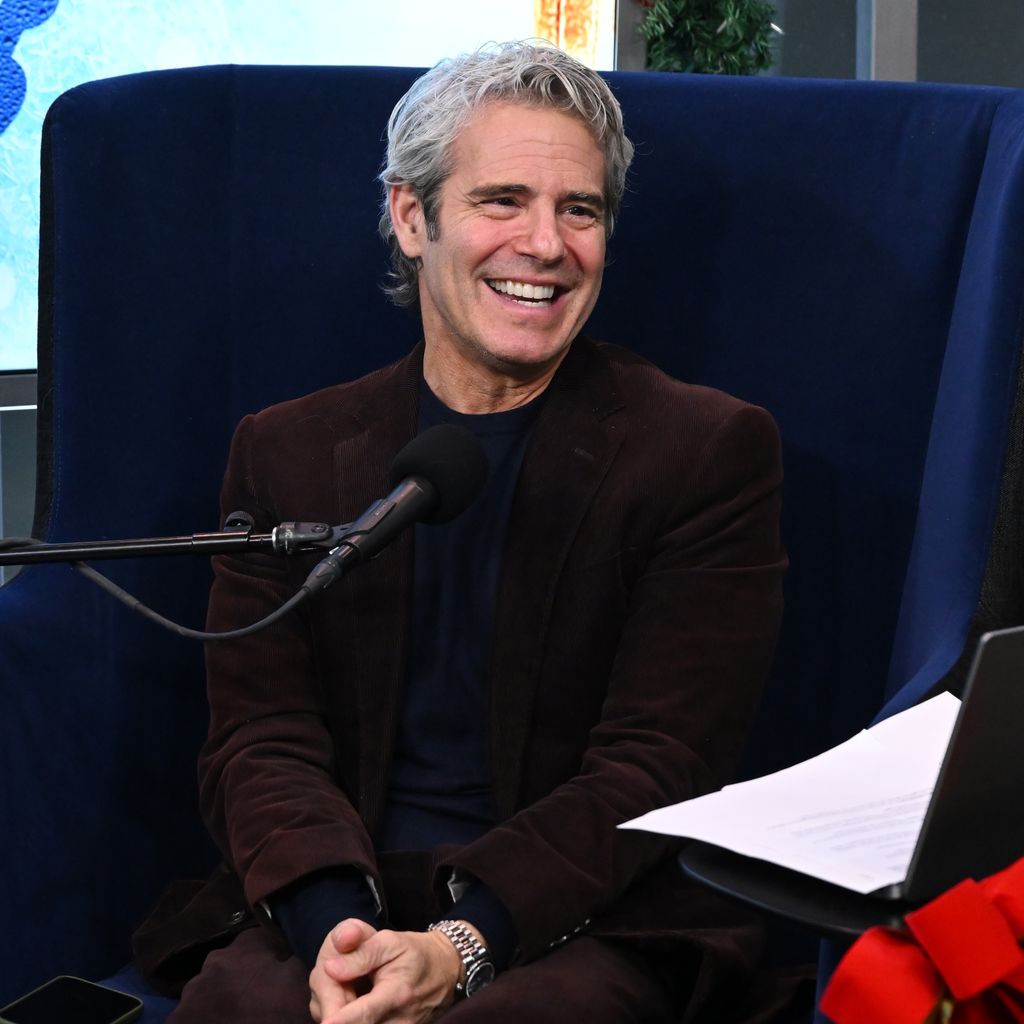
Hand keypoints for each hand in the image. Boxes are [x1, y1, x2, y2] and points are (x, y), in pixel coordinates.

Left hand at [312, 920, 465, 1023]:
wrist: (445, 970)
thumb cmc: (414, 952)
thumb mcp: (390, 941)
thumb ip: (360, 953)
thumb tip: (329, 968)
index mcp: (396, 993)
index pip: (365, 1013)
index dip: (342, 1021)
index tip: (327, 1022)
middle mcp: (399, 1021)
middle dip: (334, 1011)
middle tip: (334, 984)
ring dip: (344, 1016)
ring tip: (350, 992)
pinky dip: (355, 1019)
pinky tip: (355, 1006)